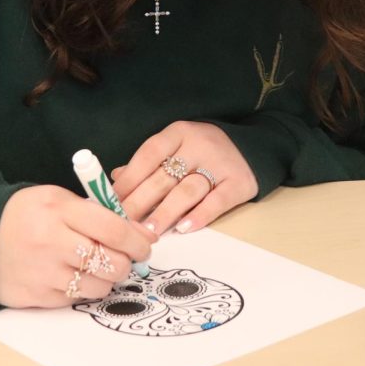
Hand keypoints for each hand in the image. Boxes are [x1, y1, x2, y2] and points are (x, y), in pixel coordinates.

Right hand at [0, 185, 156, 308]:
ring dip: (104, 279)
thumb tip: (143, 235)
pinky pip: (76, 299)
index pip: (113, 229)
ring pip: (98, 286)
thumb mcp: (59, 200)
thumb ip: (99, 214)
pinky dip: (81, 290)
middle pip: (111, 263)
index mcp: (59, 210)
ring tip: (93, 267)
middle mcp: (51, 241)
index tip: (145, 246)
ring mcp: (43, 272)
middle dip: (124, 263)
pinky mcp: (36, 297)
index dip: (137, 241)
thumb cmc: (26, 216)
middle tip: (120, 259)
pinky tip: (69, 276)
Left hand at [111, 121, 258, 235]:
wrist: (252, 148)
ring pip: (187, 190)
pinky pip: (216, 201)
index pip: (148, 154)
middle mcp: (199, 145)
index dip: (128, 179)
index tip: (111, 201)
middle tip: (124, 225)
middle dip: (140, 202)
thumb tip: (116, 180)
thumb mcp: (177, 148)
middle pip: (164, 176)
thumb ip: (148, 164)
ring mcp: (220, 164)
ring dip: (165, 212)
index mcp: (179, 133)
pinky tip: (184, 229)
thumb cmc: (203, 152)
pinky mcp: (238, 183)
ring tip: (149, 232)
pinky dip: (199, 216)